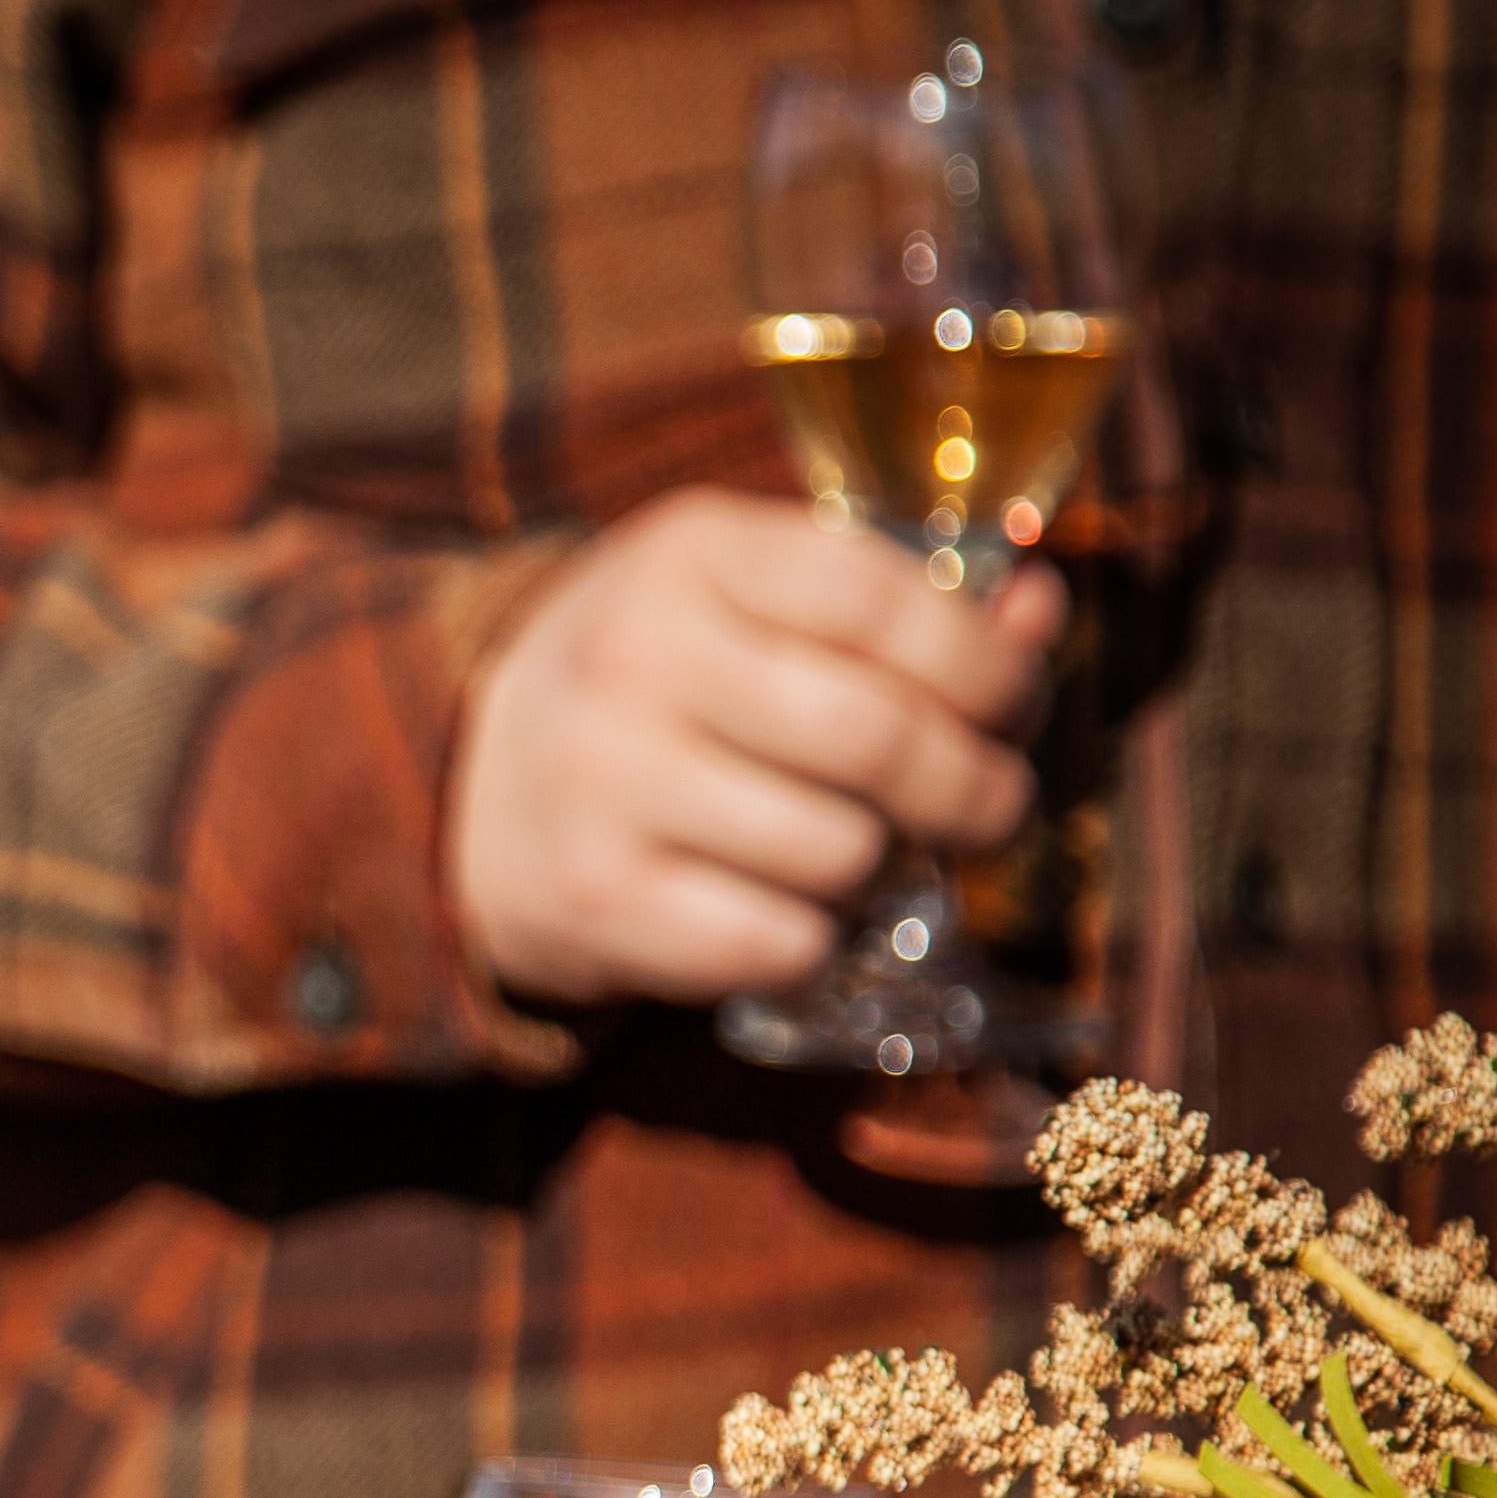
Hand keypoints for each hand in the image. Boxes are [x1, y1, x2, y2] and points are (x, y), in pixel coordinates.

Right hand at [449, 487, 1065, 1008]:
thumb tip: (1040, 612)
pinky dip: (811, 942)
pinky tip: (784, 911)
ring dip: (879, 870)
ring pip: (840, 853)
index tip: (1009, 704)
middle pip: (880, 740)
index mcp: (689, 555)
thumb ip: (895, 604)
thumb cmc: (648, 682)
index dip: (985, 664)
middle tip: (986, 810)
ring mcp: (604, 783)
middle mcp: (635, 657)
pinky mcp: (594, 898)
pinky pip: (777, 943)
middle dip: (972, 790)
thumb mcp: (745, 602)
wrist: (456, 781)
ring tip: (856, 855)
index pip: (886, 603)